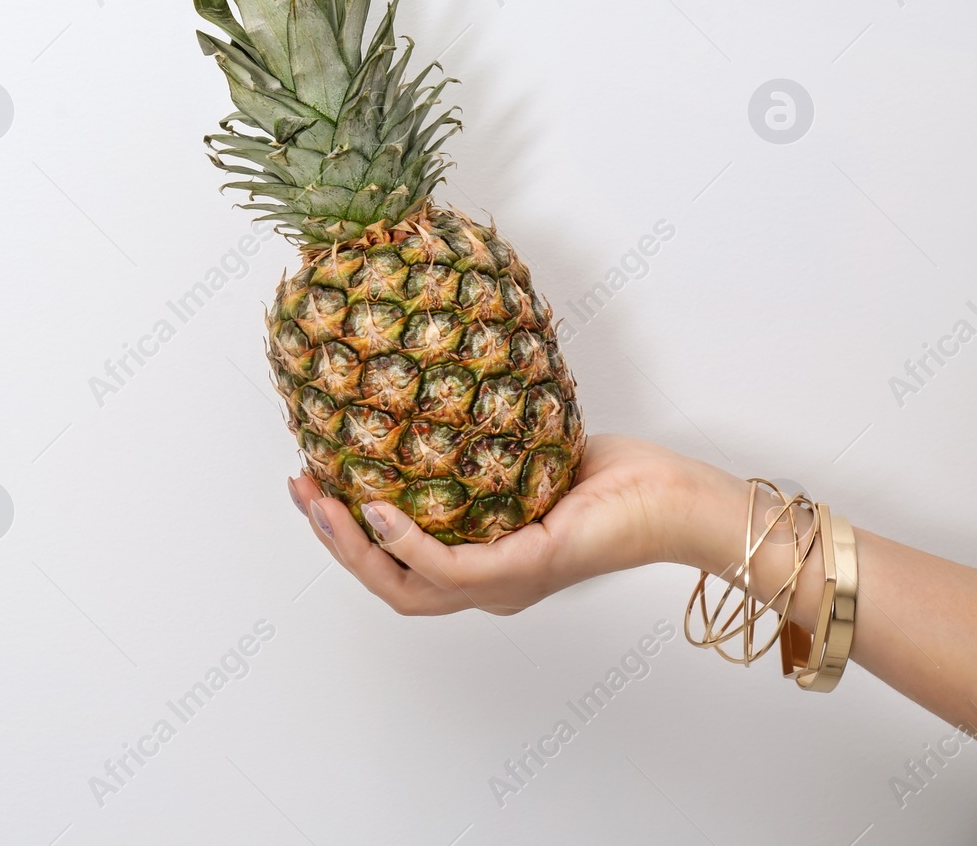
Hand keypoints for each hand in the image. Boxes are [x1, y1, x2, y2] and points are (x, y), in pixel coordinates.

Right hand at [289, 434, 746, 615]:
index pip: (399, 566)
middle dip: (333, 543)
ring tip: (320, 501)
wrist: (677, 499)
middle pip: (388, 586)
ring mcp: (504, 587)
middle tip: (300, 492)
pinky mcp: (523, 572)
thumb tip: (428, 387)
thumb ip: (477, 443)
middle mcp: (489, 587)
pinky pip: (444, 569)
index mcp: (485, 565)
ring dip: (351, 548)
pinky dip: (404, 543)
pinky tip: (377, 507)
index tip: (314, 487)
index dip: (347, 535)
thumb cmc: (617, 476)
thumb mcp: (526, 451)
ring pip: (405, 588)